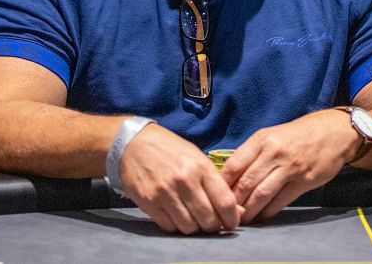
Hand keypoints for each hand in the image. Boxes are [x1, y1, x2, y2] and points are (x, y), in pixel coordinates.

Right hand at [119, 123, 241, 233]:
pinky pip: (169, 227)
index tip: (231, 222)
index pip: (225, 202)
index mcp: (201, 166)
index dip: (232, 218)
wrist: (134, 143)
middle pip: (208, 220)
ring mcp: (165, 193)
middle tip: (212, 222)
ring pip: (189, 228)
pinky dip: (176, 226)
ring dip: (195, 228)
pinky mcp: (149, 202)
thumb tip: (237, 210)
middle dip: (214, 226)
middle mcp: (184, 180)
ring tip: (194, 218)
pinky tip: (177, 216)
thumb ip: (216, 184)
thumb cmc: (170, 150)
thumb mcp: (197, 158)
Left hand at [222, 109, 360, 222]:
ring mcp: (290, 167)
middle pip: (246, 182)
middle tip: (225, 214)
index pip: (234, 165)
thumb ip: (251, 154)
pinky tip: (262, 216)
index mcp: (261, 139)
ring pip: (261, 194)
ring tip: (242, 219)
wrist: (332, 132)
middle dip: (233, 202)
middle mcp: (274, 152)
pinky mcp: (304, 180)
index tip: (215, 197)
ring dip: (249, 211)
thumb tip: (229, 178)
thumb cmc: (296, 136)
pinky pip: (281, 201)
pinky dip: (268, 212)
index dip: (222, 185)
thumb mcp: (271, 136)